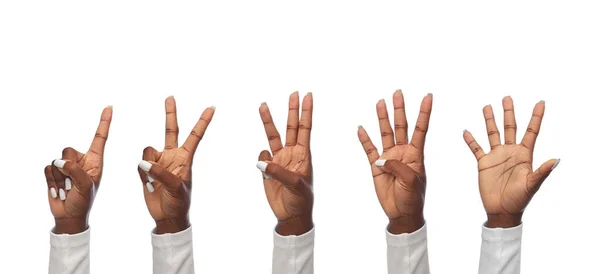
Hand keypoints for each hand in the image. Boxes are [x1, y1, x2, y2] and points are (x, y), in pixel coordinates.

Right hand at [44, 106, 112, 233]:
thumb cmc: (83, 201)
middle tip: (73, 184)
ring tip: (67, 188)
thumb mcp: (86, 186)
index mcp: (95, 161)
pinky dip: (51, 181)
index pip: (100, 138)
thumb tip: (59, 161)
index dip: (104, 123)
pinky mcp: (53, 171)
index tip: (110, 107)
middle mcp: (81, 160)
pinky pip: (47, 168)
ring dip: (60, 177)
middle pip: (68, 150)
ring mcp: (67, 165)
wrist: (68, 216)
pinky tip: (58, 190)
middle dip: (68, 167)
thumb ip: (75, 171)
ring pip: (57, 160)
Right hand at [137, 96, 214, 233]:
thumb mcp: (176, 188)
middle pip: (171, 130)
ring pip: (147, 150)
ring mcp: (158, 162)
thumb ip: (160, 172)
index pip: (195, 136)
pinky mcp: (145, 169)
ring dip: (148, 165)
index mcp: (185, 158)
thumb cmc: (179, 202)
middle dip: (170, 114)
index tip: (212, 107)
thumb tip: (143, 161)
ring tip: (154, 182)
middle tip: (171, 97)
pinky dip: (142, 173)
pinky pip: (139, 164)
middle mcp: (172, 156)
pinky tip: (149, 185)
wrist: (167, 216)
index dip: (203, 121)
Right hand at [256, 92, 313, 235]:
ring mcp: (279, 160)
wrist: (291, 216)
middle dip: (291, 110)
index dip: (306, 112)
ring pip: (273, 136)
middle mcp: (292, 154)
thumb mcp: (295, 185)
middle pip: (291, 127)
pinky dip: (261, 158)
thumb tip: (261, 160)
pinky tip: (264, 168)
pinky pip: (262, 157)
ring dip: (269, 121)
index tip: (308, 95)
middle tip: (294, 92)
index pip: (305, 128)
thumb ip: (278, 171)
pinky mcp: (268, 169)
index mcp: (303, 155)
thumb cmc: (301, 200)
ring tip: (263, 105)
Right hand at [358, 91, 432, 233]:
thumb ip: (397, 166)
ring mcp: (388, 158)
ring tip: (380, 102)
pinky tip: (361, 128)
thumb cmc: (413, 197)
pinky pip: (369, 150)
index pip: (420, 129)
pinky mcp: (376, 167)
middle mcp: (402, 152)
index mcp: (415, 154)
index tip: (428, 96)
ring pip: (385, 133)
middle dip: (399, 109)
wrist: (401, 213)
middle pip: (401, 126)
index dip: (424, 112)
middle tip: (398, 93)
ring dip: (382, 118)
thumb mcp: (411, 180)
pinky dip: (365, 139)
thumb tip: (381, 159)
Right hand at [463, 97, 558, 227]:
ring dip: (489, 120)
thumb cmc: (520, 200)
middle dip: (509, 112)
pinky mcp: (483, 163)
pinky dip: (471, 140)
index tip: (540, 102)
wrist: (502, 211)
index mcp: (524, 155)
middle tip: (507, 97)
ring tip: (487, 106)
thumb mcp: (532, 185)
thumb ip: (542, 172)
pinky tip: (466, 131)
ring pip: (492, 134)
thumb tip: (556, 160)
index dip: (536, 117)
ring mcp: (496, 156)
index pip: (531, 131)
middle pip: (510, 128)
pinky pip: (476, 148)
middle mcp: (510, 152)